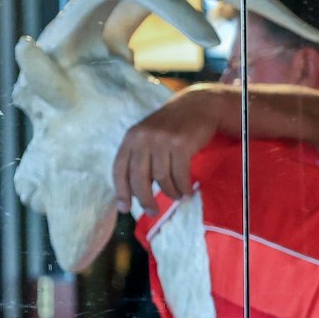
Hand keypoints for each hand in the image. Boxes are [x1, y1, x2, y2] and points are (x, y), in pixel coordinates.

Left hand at [114, 86, 230, 207]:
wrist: (198, 106)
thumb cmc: (173, 126)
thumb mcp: (150, 135)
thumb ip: (140, 156)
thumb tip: (135, 190)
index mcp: (131, 137)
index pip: (120, 169)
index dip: (121, 191)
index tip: (125, 208)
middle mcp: (143, 138)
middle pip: (139, 178)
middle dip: (145, 199)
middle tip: (153, 212)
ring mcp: (162, 141)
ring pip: (162, 178)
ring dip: (170, 192)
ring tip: (177, 196)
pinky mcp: (181, 144)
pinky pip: (180, 175)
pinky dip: (183, 187)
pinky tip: (187, 192)